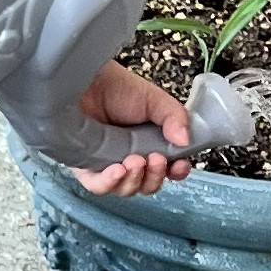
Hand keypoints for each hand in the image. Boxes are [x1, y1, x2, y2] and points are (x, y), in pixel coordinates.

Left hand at [71, 60, 192, 199]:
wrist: (88, 81)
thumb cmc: (117, 88)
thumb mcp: (154, 100)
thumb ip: (174, 117)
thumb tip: (185, 140)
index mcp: (150, 145)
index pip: (168, 170)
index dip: (176, 172)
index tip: (179, 166)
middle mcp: (130, 157)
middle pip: (147, 185)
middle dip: (155, 177)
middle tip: (155, 159)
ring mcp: (107, 164)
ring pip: (125, 189)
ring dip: (135, 180)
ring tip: (135, 160)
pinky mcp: (85, 166)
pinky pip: (98, 186)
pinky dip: (110, 183)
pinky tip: (117, 170)